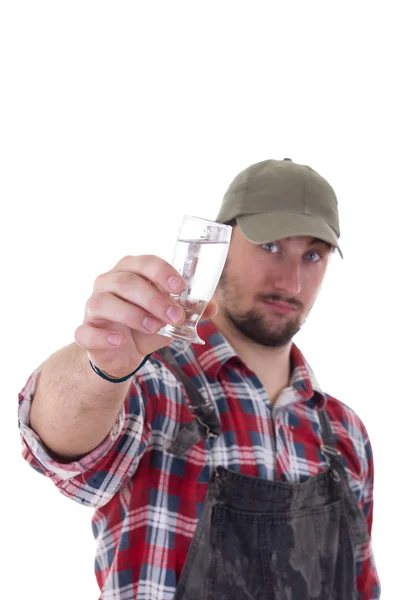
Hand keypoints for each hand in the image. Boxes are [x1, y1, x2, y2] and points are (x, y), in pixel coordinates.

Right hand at [74, 255, 217, 377]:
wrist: (124, 354)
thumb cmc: (145, 326)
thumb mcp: (170, 319)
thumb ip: (190, 311)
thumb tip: (212, 306)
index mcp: (129, 272)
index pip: (144, 263)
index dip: (162, 272)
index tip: (180, 287)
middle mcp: (107, 283)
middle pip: (126, 282)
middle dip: (154, 298)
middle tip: (175, 316)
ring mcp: (92, 306)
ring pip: (105, 302)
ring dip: (133, 314)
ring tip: (155, 327)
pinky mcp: (84, 331)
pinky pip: (86, 331)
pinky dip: (104, 336)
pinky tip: (121, 340)